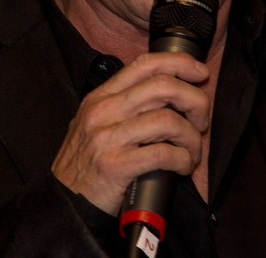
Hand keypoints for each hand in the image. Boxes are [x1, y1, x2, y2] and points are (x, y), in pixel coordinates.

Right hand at [51, 51, 210, 213]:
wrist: (64, 202)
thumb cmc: (86, 164)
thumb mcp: (96, 123)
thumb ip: (124, 105)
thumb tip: (170, 93)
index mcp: (100, 97)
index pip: (145, 64)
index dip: (179, 63)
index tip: (199, 72)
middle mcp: (103, 111)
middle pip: (162, 86)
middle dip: (194, 100)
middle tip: (201, 120)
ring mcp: (107, 138)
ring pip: (168, 120)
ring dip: (191, 137)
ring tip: (192, 151)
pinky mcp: (115, 166)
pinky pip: (163, 154)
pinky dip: (182, 159)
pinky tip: (182, 166)